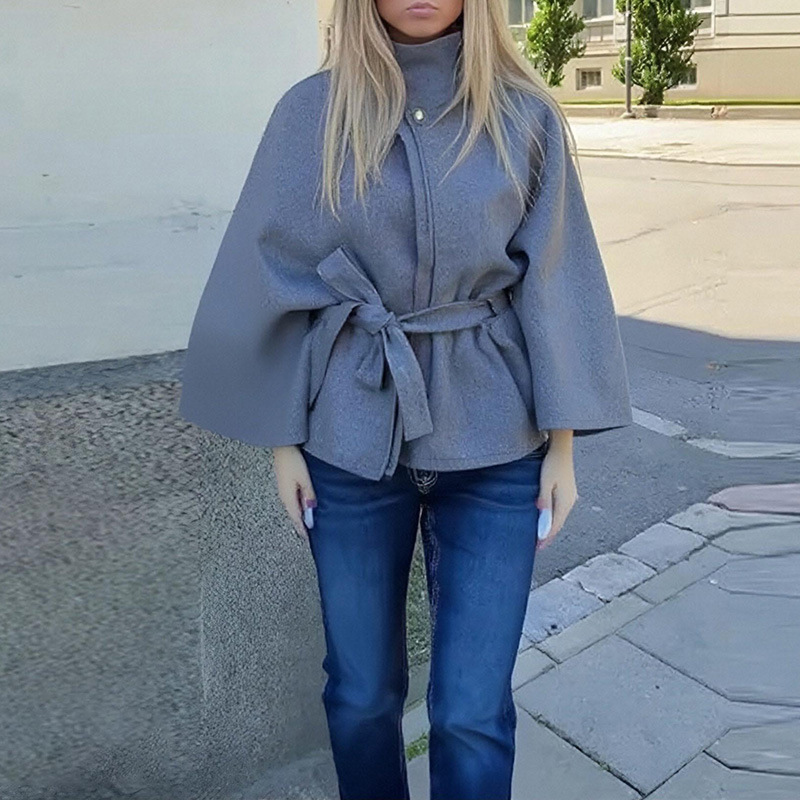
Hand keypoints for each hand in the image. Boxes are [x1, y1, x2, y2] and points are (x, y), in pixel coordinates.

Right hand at [272, 445, 316, 543]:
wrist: (283, 448)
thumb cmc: (293, 462)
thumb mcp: (305, 480)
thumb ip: (309, 495)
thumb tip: (311, 509)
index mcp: (288, 498)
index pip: (296, 518)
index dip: (301, 529)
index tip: (307, 539)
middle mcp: (283, 497)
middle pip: (293, 514)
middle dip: (300, 524)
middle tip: (308, 533)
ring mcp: (283, 490)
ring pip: (292, 507)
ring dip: (299, 515)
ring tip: (307, 521)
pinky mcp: (285, 485)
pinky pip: (292, 500)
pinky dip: (298, 506)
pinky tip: (303, 505)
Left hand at [536, 431, 578, 550]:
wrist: (562, 450)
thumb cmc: (552, 465)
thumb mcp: (545, 483)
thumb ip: (544, 500)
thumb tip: (543, 518)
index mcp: (564, 502)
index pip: (555, 526)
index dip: (546, 538)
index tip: (538, 547)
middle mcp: (570, 502)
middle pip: (558, 524)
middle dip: (548, 535)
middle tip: (537, 546)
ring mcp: (570, 497)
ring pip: (559, 517)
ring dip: (551, 527)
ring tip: (541, 535)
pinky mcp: (568, 492)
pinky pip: (560, 510)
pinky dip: (553, 518)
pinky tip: (548, 519)